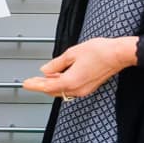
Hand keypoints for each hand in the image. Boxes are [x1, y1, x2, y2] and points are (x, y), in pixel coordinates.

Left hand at [23, 36, 137, 100]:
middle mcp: (77, 89)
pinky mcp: (89, 86)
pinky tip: (57, 76)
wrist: (118, 54)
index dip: (34, 85)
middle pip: (54, 90)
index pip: (47, 86)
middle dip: (41, 86)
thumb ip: (56, 64)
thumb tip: (45, 70)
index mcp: (71, 81)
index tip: (25, 84)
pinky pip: (70, 88)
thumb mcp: (72, 54)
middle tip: (30, 82)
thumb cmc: (99, 52)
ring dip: (51, 85)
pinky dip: (61, 83)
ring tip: (42, 78)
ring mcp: (84, 89)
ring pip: (62, 90)